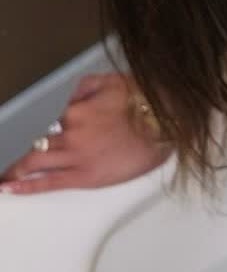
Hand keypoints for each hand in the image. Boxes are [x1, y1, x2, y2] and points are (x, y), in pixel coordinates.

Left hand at [0, 72, 169, 193]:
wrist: (166, 123)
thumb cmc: (145, 103)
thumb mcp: (113, 81)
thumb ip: (85, 86)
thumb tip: (71, 96)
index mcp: (75, 111)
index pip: (51, 120)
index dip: (44, 128)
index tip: (36, 134)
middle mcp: (70, 133)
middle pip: (36, 144)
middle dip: (18, 157)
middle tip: (8, 166)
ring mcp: (76, 156)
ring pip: (35, 163)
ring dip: (15, 171)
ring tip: (4, 178)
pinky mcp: (86, 176)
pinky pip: (49, 182)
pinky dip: (27, 186)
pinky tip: (13, 189)